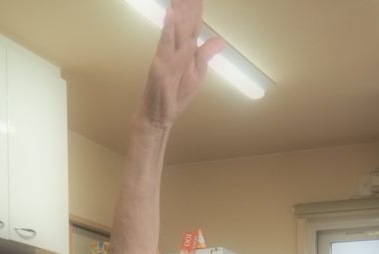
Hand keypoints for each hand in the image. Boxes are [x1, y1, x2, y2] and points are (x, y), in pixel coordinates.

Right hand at [139, 0, 223, 130]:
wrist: (158, 117)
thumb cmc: (175, 96)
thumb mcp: (197, 75)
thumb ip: (205, 55)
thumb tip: (220, 41)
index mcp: (185, 49)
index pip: (193, 22)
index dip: (197, 6)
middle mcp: (176, 48)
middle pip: (184, 19)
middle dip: (188, 2)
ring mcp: (167, 56)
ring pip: (176, 27)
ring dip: (180, 7)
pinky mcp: (160, 67)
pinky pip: (165, 46)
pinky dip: (168, 31)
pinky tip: (170, 15)